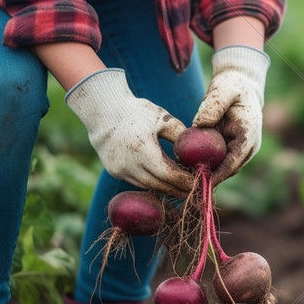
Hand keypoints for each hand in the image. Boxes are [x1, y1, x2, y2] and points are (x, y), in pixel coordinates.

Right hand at [66, 69, 193, 196]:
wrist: (103, 111)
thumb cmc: (137, 112)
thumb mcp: (163, 119)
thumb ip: (181, 135)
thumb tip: (198, 152)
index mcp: (142, 150)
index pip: (168, 174)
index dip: (185, 181)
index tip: (200, 183)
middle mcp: (128, 164)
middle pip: (159, 185)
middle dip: (179, 189)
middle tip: (196, 192)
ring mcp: (119, 169)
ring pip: (148, 186)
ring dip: (166, 188)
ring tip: (184, 189)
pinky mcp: (115, 171)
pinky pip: (138, 182)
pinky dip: (153, 183)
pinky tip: (166, 182)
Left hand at [192, 45, 268, 183]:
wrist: (242, 85)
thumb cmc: (233, 86)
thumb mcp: (223, 90)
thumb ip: (213, 105)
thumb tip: (200, 125)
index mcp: (248, 133)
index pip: (235, 160)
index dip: (219, 173)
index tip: (201, 180)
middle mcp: (249, 145)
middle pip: (230, 169)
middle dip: (212, 177)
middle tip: (188, 183)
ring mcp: (241, 148)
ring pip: (225, 168)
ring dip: (209, 173)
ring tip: (186, 178)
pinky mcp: (232, 147)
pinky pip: (220, 161)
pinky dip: (207, 165)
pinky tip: (189, 167)